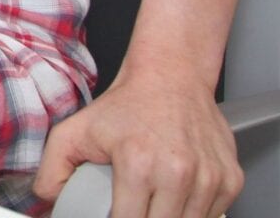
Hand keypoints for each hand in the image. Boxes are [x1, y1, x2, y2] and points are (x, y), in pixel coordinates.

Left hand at [34, 68, 240, 217]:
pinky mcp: (231, 180)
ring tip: (153, 200)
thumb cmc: (128, 105)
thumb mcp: (75, 131)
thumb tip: (48, 202)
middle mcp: (178, 174)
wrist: (172, 76)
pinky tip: (178, 194)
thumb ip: (52, 171)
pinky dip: (194, 213)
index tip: (115, 214)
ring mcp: (209, 179)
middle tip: (132, 206)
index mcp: (138, 165)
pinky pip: (212, 216)